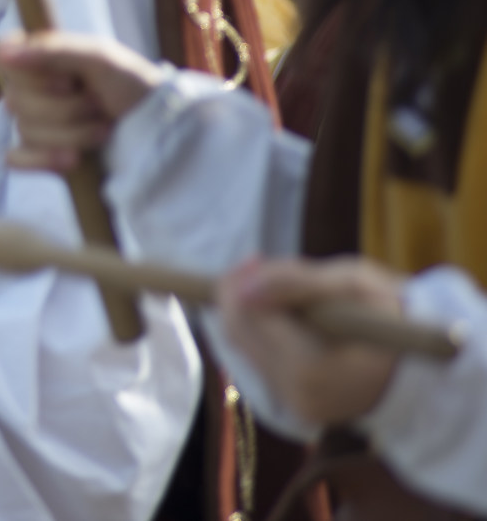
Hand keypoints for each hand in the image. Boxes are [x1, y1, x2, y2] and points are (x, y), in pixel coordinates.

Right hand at [0, 31, 163, 171]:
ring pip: (23, 130)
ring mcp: (35, 124)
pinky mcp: (40, 155)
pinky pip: (15, 158)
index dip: (24, 72)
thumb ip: (50, 51)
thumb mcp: (99, 57)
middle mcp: (32, 89)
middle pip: (13, 100)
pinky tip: (73, 160)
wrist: (161, 130)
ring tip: (103, 130)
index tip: (65, 80)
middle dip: (64, 108)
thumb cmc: (132, 85)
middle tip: (98, 104)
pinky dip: (45, 159)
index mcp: (40, 59)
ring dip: (70, 133)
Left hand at [216, 255, 405, 428]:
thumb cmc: (392, 315)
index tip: (257, 258)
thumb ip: (294, 282)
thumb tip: (243, 289)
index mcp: (313, 368)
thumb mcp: (353, 284)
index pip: (249, 317)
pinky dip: (265, 331)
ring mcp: (294, 403)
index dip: (241, 283)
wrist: (423, 366)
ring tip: (288, 292)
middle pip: (238, 331)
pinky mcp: (294, 404)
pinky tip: (292, 316)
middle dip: (241, 294)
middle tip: (265, 268)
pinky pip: (260, 358)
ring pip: (243, 344)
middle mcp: (297, 394)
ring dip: (253, 311)